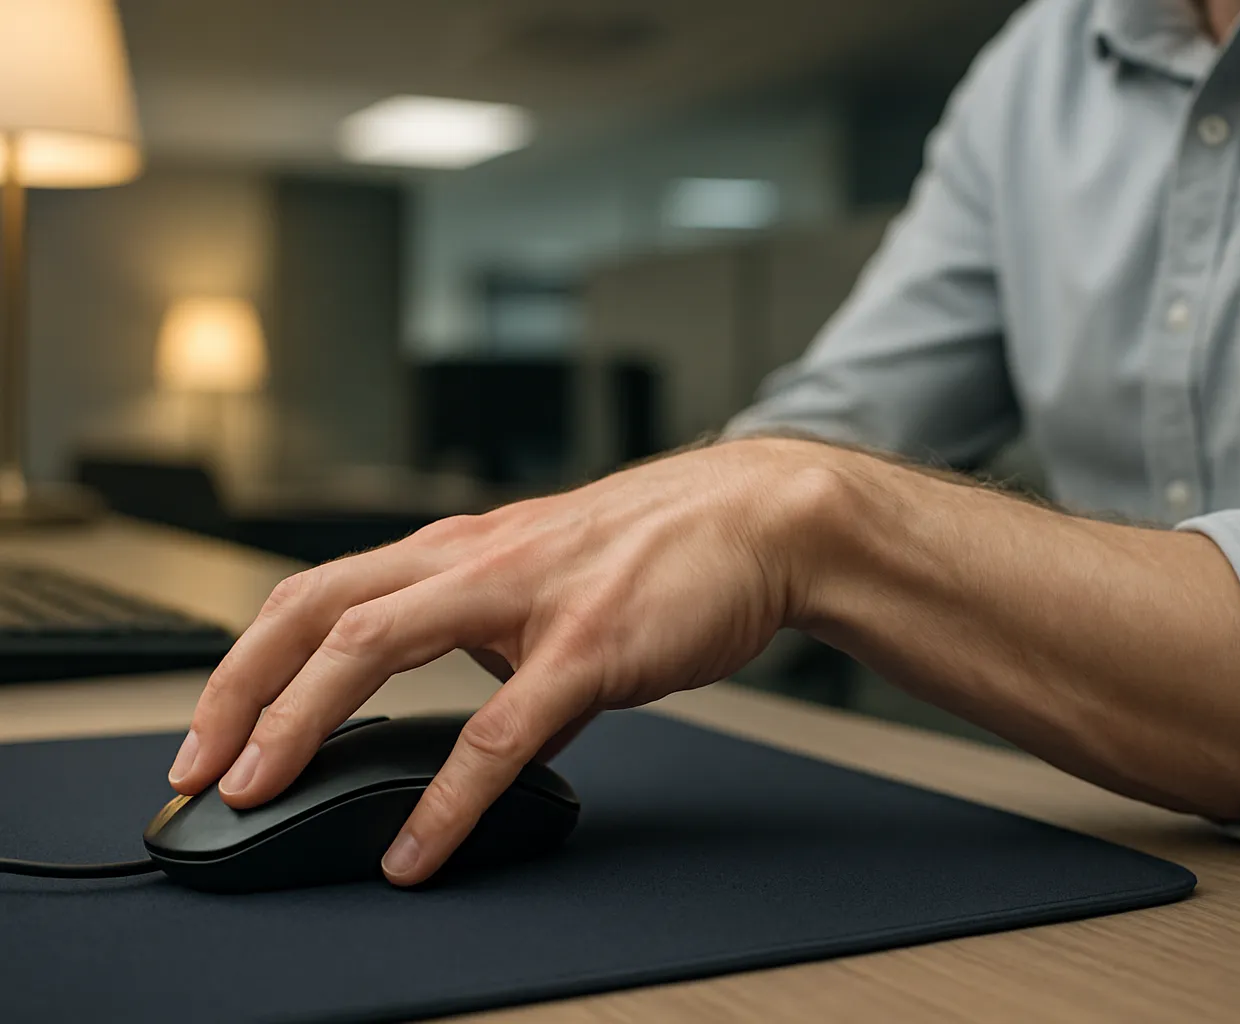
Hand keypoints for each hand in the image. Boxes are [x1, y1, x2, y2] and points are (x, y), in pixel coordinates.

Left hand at [166, 438, 838, 884]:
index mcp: (461, 548)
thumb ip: (507, 651)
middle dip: (239, 690)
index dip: (249, 662)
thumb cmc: (666, 550)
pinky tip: (417, 850)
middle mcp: (474, 560)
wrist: (763, 520)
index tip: (211, 730)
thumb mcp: (560, 587)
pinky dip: (445, 799)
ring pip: (375, 645)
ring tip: (259, 791)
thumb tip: (490, 735)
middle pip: (315, 607)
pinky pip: (498, 733)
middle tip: (199, 769)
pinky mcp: (585, 648)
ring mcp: (526, 598)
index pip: (320, 593)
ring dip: (301, 722)